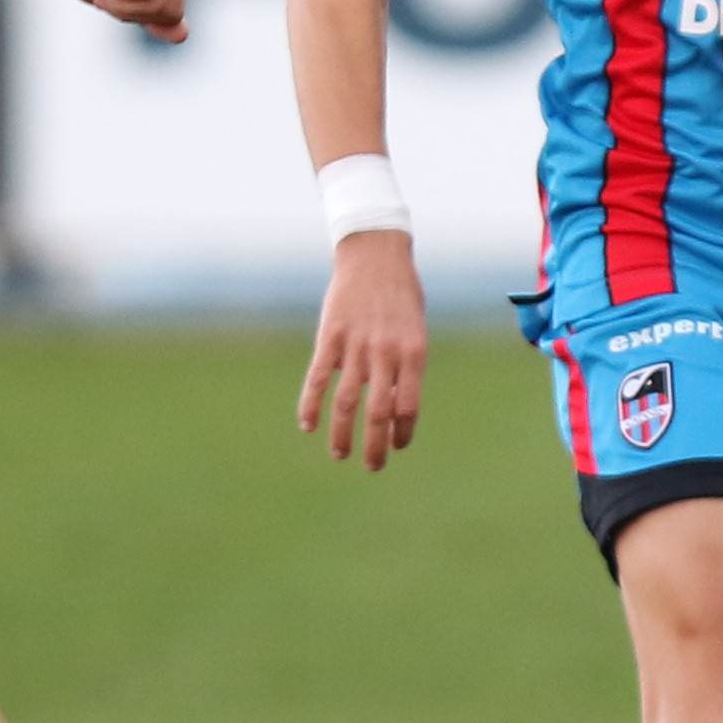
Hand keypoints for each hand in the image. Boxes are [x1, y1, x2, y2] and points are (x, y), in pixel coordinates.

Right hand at [297, 232, 428, 473]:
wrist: (376, 254)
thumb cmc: (401, 295)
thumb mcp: (415, 330)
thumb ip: (407, 367)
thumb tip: (395, 408)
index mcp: (414, 353)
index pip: (407, 407)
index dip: (402, 433)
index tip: (396, 446)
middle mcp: (386, 353)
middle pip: (378, 413)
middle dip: (375, 446)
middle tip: (372, 467)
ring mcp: (356, 346)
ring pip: (347, 403)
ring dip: (342, 434)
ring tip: (340, 454)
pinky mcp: (330, 337)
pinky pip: (318, 379)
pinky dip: (311, 405)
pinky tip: (307, 425)